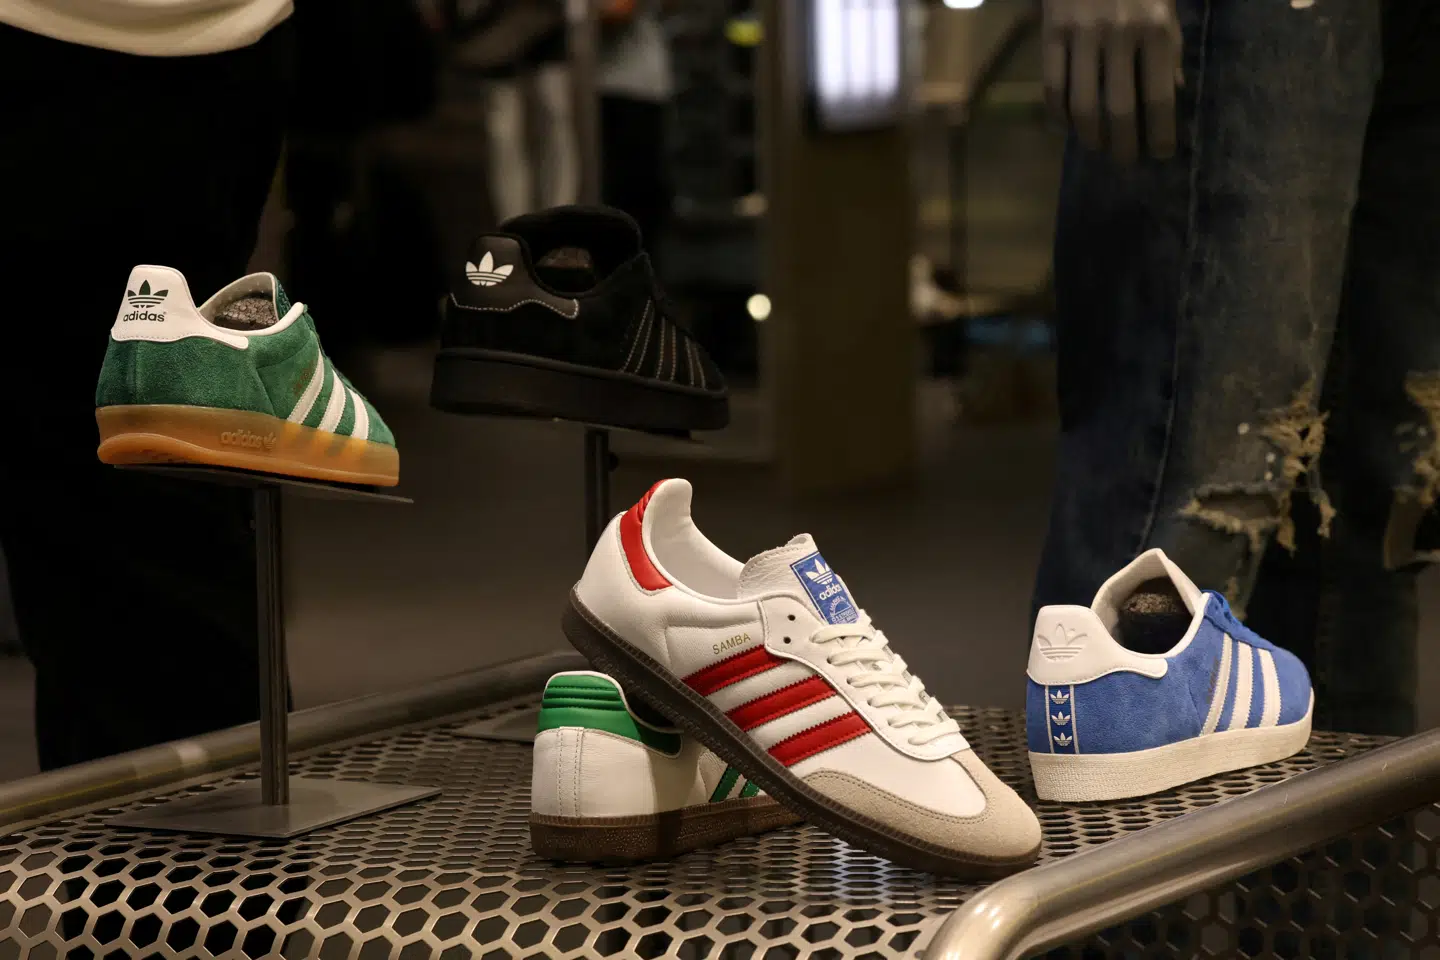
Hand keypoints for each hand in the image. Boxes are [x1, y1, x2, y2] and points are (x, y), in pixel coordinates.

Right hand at [1041, 0, 1182, 161]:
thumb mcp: (1164, 6)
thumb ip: (1169, 49)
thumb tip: (1173, 95)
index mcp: (1156, 29)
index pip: (1160, 97)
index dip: (1161, 133)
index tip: (1161, 155)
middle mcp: (1120, 35)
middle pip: (1121, 109)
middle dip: (1124, 145)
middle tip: (1126, 162)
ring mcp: (1082, 35)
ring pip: (1082, 105)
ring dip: (1090, 136)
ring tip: (1097, 146)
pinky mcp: (1051, 33)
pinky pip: (1052, 87)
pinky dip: (1058, 115)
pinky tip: (1066, 126)